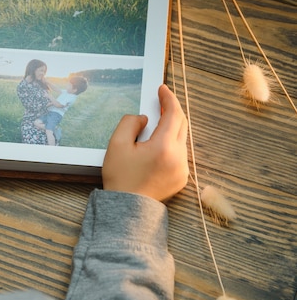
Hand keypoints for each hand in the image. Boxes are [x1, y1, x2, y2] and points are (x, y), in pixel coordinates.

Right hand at [102, 84, 188, 201]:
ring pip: (181, 138)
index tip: (162, 89)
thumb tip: (144, 119)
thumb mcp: (117, 144)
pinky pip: (179, 152)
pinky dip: (171, 142)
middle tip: (161, 101)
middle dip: (172, 110)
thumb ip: (130, 123)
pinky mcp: (181, 178)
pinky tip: (158, 142)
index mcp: (164, 147)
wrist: (127, 209)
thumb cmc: (120, 177)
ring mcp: (183, 169)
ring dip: (172, 127)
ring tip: (158, 121)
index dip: (168, 99)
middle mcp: (179, 157)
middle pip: (182, 124)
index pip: (173, 114)